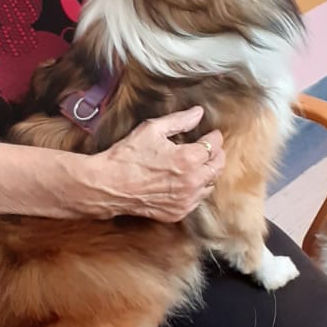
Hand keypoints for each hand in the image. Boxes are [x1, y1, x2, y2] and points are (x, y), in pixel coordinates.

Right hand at [91, 107, 223, 219]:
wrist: (108, 185)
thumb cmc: (127, 156)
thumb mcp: (152, 129)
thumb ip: (179, 120)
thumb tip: (198, 113)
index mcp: (188, 159)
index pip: (214, 146)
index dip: (214, 137)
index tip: (212, 134)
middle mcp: (191, 182)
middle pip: (217, 167)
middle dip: (216, 155)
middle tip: (209, 148)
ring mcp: (185, 200)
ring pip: (210, 185)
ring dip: (207, 173)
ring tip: (197, 164)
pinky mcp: (177, 213)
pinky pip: (196, 200)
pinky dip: (195, 190)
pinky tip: (185, 181)